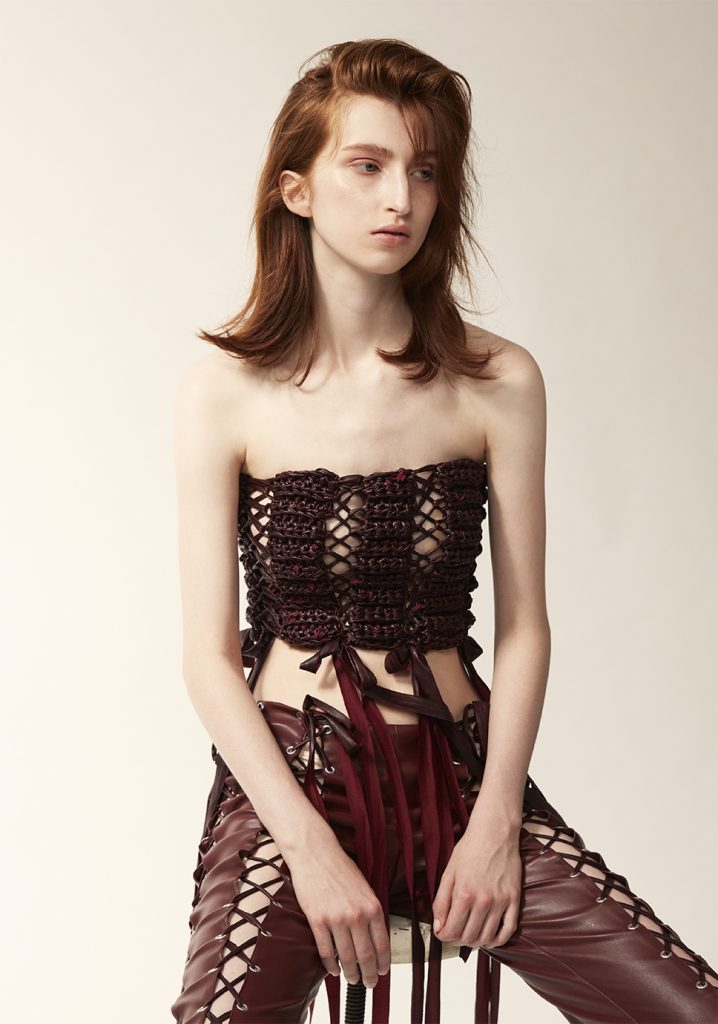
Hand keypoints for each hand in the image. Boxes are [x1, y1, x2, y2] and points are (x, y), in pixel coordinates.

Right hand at [285, 838, 390, 989]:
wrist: (316, 853)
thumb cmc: (341, 868)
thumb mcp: (365, 888)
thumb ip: (371, 911)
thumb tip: (375, 937)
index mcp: (373, 906)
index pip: (382, 944)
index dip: (383, 964)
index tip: (382, 972)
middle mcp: (357, 915)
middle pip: (366, 956)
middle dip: (369, 975)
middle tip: (369, 984)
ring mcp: (336, 919)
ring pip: (347, 957)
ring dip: (350, 973)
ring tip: (352, 979)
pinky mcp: (317, 920)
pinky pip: (326, 951)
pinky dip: (331, 964)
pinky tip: (334, 970)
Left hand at [431, 815, 521, 949]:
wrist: (494, 832)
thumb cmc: (470, 849)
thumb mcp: (448, 872)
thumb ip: (441, 901)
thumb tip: (439, 926)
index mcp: (463, 894)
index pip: (451, 931)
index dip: (443, 936)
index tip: (442, 933)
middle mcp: (483, 901)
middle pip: (468, 937)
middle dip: (457, 940)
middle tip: (454, 933)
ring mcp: (501, 902)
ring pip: (487, 937)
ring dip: (475, 941)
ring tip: (469, 934)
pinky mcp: (514, 900)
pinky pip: (508, 930)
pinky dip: (498, 940)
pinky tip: (490, 937)